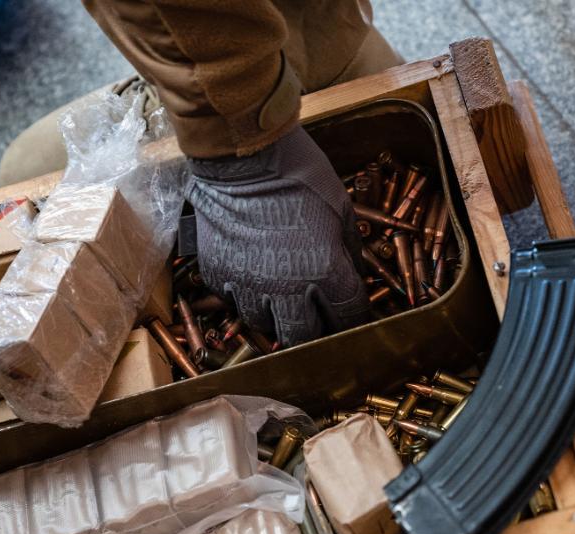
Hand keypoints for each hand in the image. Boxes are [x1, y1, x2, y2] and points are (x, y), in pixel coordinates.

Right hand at [188, 126, 368, 347]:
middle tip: (315, 317)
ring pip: (265, 324)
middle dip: (314, 330)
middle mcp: (286, 288)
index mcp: (325, 271)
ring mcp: (248, 285)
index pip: (349, 317)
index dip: (353, 318)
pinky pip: (233, 300)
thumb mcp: (341, 207)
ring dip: (275, 313)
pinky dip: (244, 293)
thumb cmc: (299, 174)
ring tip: (279, 293)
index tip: (350, 314)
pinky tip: (251, 273)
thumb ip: (350, 248)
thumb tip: (355, 273)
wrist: (242, 155)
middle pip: (303, 337)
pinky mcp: (218, 275)